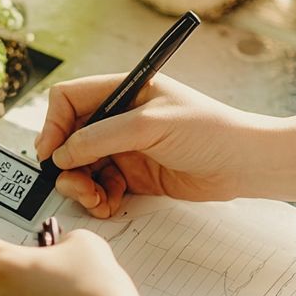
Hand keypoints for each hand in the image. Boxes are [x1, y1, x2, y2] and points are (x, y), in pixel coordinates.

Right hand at [35, 74, 271, 217]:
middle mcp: (119, 118)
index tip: (50, 152)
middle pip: (69, 138)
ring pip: (81, 167)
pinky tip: (110, 204)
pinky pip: (100, 187)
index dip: (53, 124)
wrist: (245, 164)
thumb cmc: (209, 131)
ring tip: (96, 200)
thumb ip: (102, 137)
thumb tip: (62, 153)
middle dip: (66, 164)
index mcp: (123, 91)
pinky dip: (98, 199)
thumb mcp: (150, 126)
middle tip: (74, 185)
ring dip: (81, 186)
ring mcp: (125, 148)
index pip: (69, 99)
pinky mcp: (134, 176)